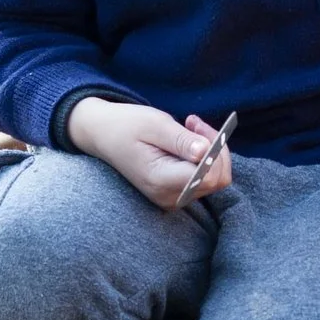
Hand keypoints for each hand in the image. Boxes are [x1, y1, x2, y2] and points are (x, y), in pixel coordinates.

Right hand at [69, 99, 231, 210]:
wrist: (103, 135)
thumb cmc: (126, 126)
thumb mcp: (153, 124)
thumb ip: (180, 140)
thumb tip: (206, 151)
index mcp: (160, 180)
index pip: (208, 176)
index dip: (215, 151)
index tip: (196, 125)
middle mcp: (168, 196)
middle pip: (217, 179)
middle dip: (216, 148)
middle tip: (193, 121)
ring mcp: (173, 197)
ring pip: (215, 178)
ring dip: (211, 149)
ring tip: (188, 126)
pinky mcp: (177, 192)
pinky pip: (205, 178)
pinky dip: (205, 156)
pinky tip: (187, 138)